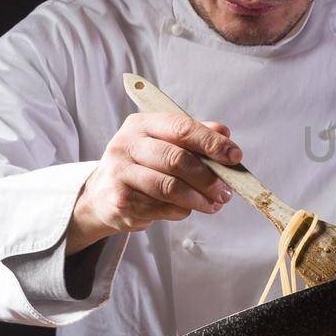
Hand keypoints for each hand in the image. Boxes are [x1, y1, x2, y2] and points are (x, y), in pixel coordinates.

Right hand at [66, 114, 241, 253]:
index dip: (212, 143)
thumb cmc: (142, 165)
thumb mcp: (163, 143)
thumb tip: (225, 132)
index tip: (235, 156)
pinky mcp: (120, 201)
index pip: (181, 128)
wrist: (101, 196)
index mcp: (141, 124)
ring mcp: (120, 174)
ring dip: (199, 199)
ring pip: (170, 187)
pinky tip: (188, 209)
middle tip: (226, 191)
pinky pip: (161, 208)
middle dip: (208, 177)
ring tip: (214, 204)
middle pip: (176, 160)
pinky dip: (181, 210)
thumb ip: (194, 136)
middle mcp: (126, 145)